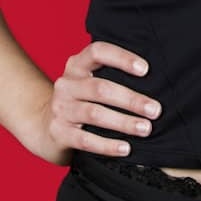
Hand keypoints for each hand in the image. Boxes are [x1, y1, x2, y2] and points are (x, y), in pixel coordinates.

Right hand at [21, 40, 162, 165]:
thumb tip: (156, 82)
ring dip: (123, 122)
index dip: (121, 58)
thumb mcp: (88, 81)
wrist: (43, 127)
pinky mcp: (58, 132)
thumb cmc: (80, 101)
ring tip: (146, 129)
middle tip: (155, 110)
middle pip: (100, 88)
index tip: (145, 69)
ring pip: (94, 113)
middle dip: (131, 99)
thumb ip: (111, 76)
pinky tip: (126, 148)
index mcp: (76, 65)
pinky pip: (85, 140)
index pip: (97, 51)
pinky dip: (107, 145)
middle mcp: (66, 84)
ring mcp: (60, 108)